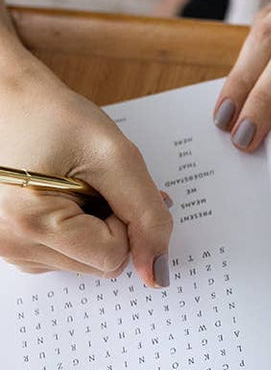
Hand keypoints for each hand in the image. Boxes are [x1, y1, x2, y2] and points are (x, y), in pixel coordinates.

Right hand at [0, 51, 172, 285]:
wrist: (9, 99)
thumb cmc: (53, 116)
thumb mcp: (115, 157)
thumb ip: (146, 214)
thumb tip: (158, 270)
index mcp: (31, 224)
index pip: (114, 258)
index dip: (125, 220)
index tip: (107, 184)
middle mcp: (12, 246)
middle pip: (100, 265)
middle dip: (110, 223)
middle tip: (89, 182)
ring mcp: (8, 249)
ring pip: (86, 263)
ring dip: (93, 226)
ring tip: (69, 184)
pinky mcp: (12, 246)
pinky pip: (67, 256)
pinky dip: (76, 229)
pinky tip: (59, 195)